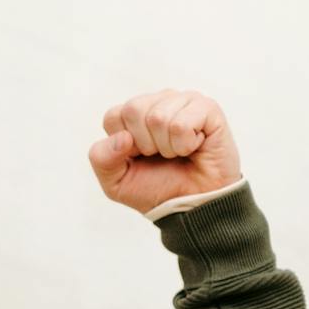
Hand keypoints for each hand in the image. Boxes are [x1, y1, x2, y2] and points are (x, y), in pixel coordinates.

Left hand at [86, 88, 241, 214]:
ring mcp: (183, 101)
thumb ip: (101, 158)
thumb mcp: (116, 181)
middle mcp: (158, 102)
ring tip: (179, 152)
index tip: (141, 157)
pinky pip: (182, 124)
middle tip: (162, 155)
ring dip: (167, 147)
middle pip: (133, 109)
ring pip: (158, 117)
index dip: (124, 145)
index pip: (114, 116)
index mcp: (134, 114)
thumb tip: (122, 137)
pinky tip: (194, 147)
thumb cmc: (158, 189)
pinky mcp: (207, 108)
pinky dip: (185, 145)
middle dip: (145, 144)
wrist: (194, 206)